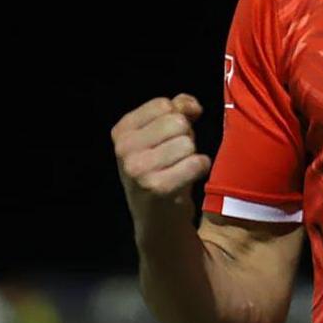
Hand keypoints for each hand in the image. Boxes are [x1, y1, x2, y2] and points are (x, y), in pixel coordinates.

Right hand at [111, 94, 211, 213]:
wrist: (158, 218)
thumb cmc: (162, 168)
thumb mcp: (161, 133)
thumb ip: (178, 108)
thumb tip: (193, 107)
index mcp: (121, 131)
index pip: (163, 104)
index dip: (178, 116)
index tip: (172, 136)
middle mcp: (124, 149)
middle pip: (177, 122)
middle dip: (185, 137)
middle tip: (175, 157)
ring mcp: (138, 169)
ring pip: (188, 142)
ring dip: (191, 154)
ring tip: (178, 169)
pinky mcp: (157, 187)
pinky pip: (196, 162)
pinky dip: (200, 168)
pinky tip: (188, 178)